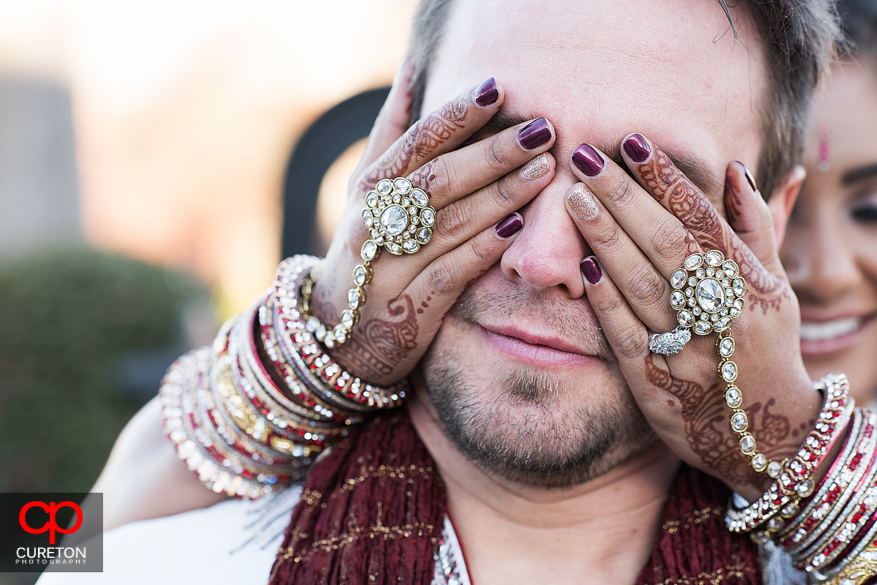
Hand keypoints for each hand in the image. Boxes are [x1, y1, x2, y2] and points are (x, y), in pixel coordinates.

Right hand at [312, 65, 556, 385]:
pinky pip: (450, 273)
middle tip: (542, 129)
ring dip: (500, 194)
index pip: (416, 142)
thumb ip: (390, 134)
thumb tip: (413, 71)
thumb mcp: (365, 191)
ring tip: (545, 169)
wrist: (339, 332)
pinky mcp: (409, 308)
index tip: (499, 88)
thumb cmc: (365, 247)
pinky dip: (482, 249)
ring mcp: (390, 266)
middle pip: (439, 179)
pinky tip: (518, 228)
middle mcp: (375, 222)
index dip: (457, 114)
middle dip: (493, 152)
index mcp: (369, 187)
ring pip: (449, 224)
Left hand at [564, 133, 820, 499]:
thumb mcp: (774, 288)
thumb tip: (735, 169)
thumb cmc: (765, 347)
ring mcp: (687, 349)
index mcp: (750, 283)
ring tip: (573, 197)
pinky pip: (626, 334)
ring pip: (643, 284)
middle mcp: (721, 313)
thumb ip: (755, 228)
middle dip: (624, 196)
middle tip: (584, 156)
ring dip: (607, 238)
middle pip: (666, 244)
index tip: (632, 142)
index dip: (667, 180)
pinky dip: (605, 299)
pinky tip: (581, 265)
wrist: (763, 435)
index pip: (703, 220)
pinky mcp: (655, 383)